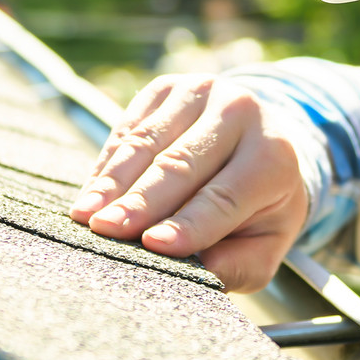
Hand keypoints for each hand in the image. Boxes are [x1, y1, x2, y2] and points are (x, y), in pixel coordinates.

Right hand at [69, 75, 311, 291]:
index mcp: (273, 156)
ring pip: (147, 142)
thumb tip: (199, 271)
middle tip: (107, 229)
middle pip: (181, 164)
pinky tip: (90, 194)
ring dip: (113, 181)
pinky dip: (107, 164)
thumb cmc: (259, 208)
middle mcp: (241, 112)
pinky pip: (129, 128)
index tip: (153, 244)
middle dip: (140, 201)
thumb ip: (239, 263)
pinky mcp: (166, 88)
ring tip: (86, 214)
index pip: (225, 196)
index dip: (188, 222)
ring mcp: (201, 92)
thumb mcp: (265, 244)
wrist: (258, 144)